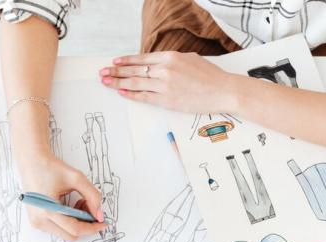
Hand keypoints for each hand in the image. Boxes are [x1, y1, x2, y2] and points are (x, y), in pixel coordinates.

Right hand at [17, 153, 103, 241]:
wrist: (31, 162)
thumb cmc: (51, 168)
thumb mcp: (76, 178)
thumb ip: (93, 196)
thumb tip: (99, 215)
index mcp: (47, 210)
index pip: (75, 229)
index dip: (92, 227)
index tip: (103, 222)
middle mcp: (39, 220)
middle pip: (71, 235)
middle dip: (85, 224)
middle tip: (88, 206)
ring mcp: (36, 223)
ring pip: (66, 233)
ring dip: (77, 222)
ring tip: (76, 202)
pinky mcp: (36, 222)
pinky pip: (58, 229)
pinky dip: (68, 221)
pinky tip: (68, 206)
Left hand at [99, 52, 237, 112]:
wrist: (223, 90)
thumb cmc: (210, 76)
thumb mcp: (189, 59)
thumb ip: (171, 60)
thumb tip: (158, 64)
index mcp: (170, 57)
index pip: (141, 59)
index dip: (126, 61)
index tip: (115, 62)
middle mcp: (165, 70)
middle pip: (134, 71)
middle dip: (116, 72)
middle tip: (103, 73)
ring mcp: (165, 86)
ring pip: (135, 84)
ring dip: (118, 83)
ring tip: (107, 82)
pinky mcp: (167, 100)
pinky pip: (144, 97)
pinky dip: (132, 95)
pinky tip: (122, 93)